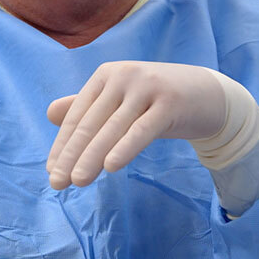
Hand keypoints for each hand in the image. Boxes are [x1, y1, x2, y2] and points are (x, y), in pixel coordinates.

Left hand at [46, 61, 227, 189]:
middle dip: (72, 155)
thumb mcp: (121, 102)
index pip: (78, 115)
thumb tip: (49, 113)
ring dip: (92, 157)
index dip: (63, 145)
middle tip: (57, 183)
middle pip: (91, 123)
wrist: (209, 94)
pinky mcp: (169, 102)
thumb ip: (88, 107)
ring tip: (77, 181)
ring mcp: (146, 87)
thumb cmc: (157, 101)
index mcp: (106, 75)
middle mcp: (123, 76)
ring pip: (113, 128)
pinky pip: (142, 130)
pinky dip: (125, 148)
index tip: (51, 171)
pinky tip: (110, 167)